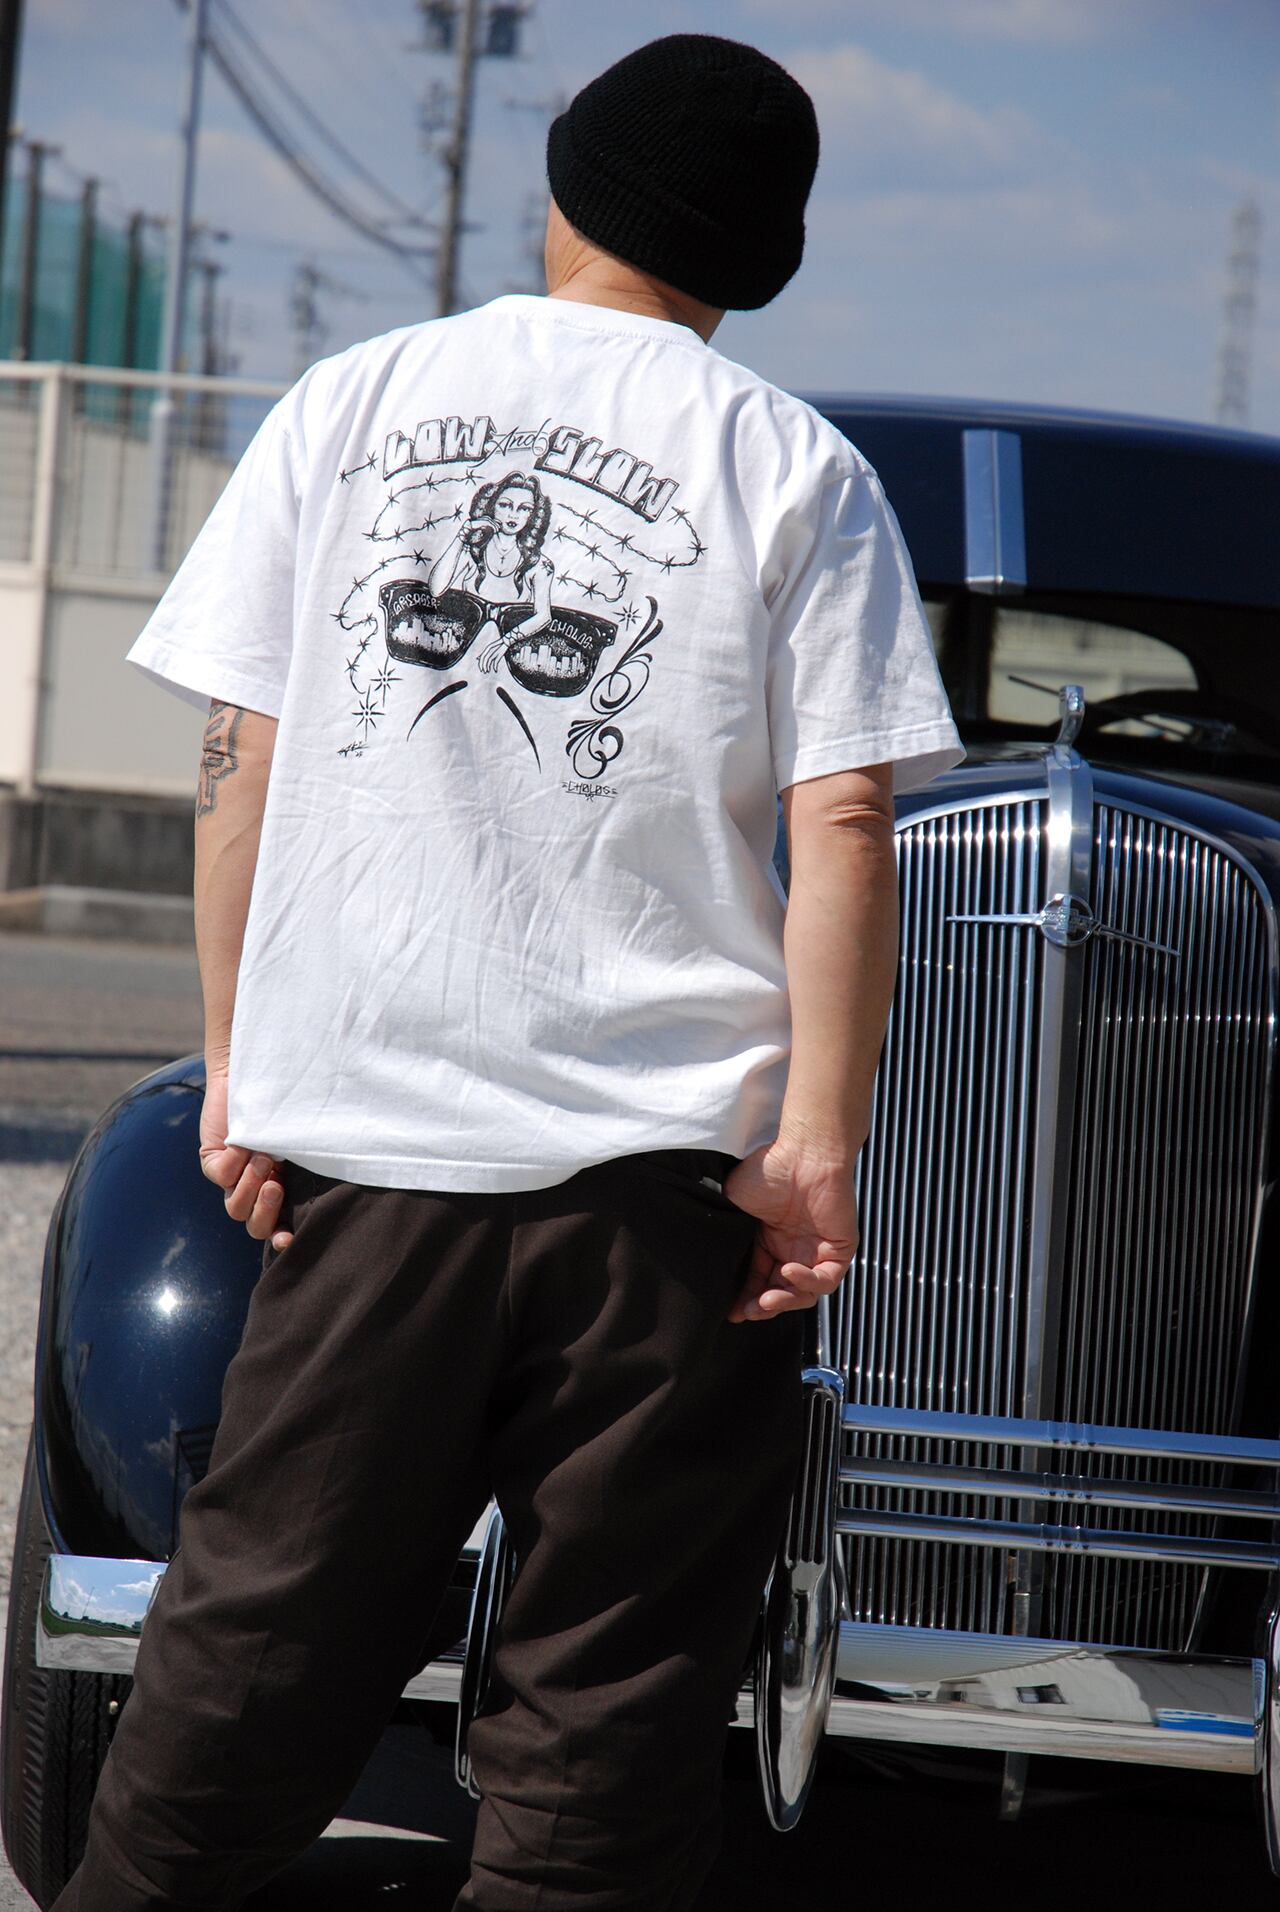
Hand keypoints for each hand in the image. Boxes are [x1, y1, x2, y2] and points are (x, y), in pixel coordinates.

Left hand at [198, 1064, 292, 1249]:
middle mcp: (257, 1187)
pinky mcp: (213, 1160)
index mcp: (283, 1187)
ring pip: (234, 1209)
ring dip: (249, 1187)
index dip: (282, 1240)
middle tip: (274, 1184)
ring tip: (260, 1157)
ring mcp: (233, 1177)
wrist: (257, 1067)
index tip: (288, 1239)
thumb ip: (307, 1157)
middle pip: (255, 1226)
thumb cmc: (289, 1100)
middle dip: (265, 1211)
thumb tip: (315, 1181)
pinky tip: (241, 1142)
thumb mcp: (300, 1135)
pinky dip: (232, 1162)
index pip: (280, 1227)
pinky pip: (219, 1176)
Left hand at [478, 635, 504, 671]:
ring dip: (488, 667)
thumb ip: (484, 654)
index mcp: (487, 649)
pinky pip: (496, 661)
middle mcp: (490, 650)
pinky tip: (495, 670)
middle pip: (484, 659)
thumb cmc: (499, 646)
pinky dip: (495, 666)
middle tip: (484, 672)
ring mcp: (495, 652)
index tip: (481, 669)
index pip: (482, 657)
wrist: (506, 642)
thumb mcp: (490, 650)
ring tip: (488, 671)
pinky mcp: (500, 653)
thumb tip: (477, 658)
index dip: (480, 664)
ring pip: (489, 660)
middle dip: (483, 666)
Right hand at [722, 1139, 858, 1322]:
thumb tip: (706, 1259)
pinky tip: (789, 1271)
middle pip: (779, 1293)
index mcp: (767, 1242)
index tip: (730, 1310)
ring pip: (803, 1294)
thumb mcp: (733, 1203)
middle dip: (762, 1307)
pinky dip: (807, 1282)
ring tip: (766, 1299)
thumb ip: (725, 1232)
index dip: (743, 1298)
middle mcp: (791, 1250)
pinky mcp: (838, 1249)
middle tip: (747, 1311)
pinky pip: (826, 1279)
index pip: (756, 1281)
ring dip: (784, 1301)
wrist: (803, 1151)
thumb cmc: (767, 1169)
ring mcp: (815, 1251)